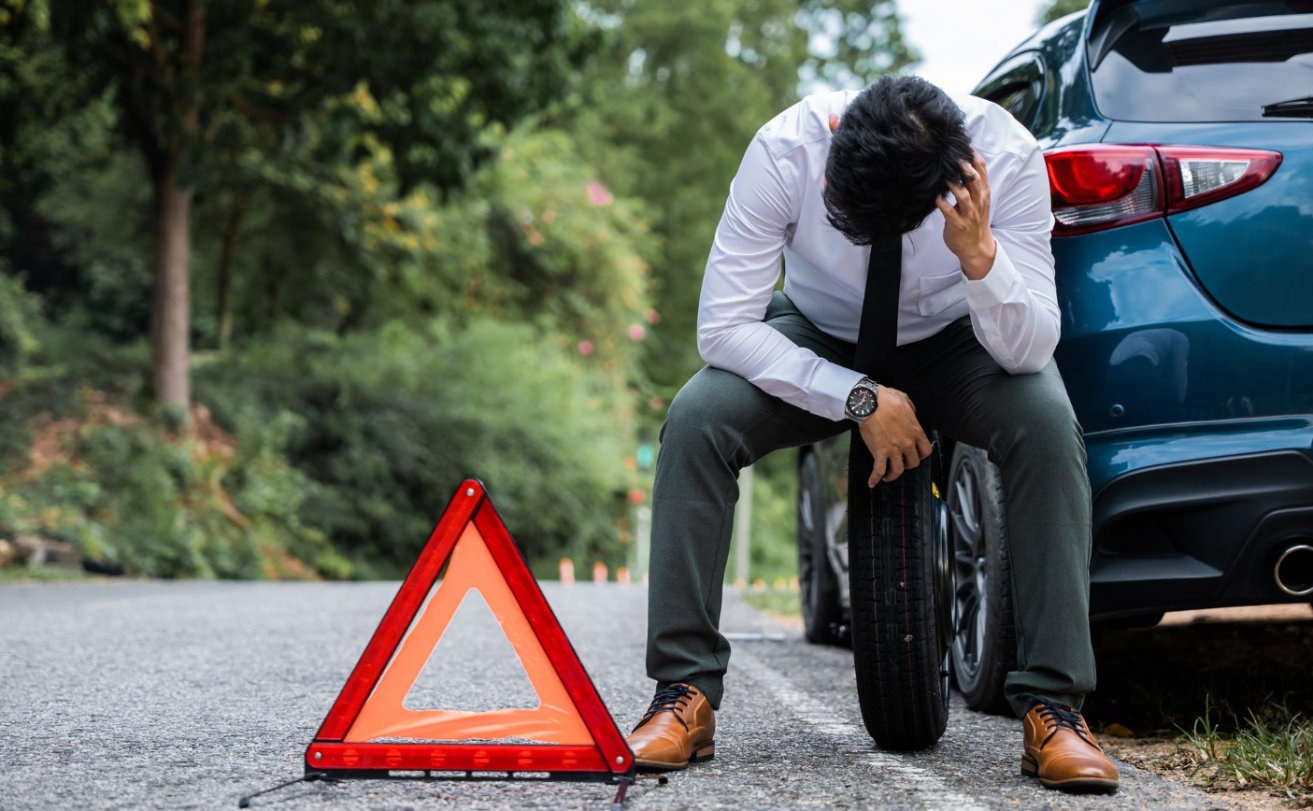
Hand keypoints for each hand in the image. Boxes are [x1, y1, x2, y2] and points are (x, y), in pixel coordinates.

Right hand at [857, 386, 932, 485]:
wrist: (869, 403)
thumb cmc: (885, 399)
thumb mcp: (905, 399)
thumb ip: (911, 409)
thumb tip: (911, 412)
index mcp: (915, 431)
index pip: (926, 450)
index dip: (921, 455)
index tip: (917, 456)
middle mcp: (907, 443)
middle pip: (913, 462)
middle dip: (908, 465)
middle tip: (902, 464)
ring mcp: (893, 450)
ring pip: (898, 470)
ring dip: (894, 475)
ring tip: (888, 476)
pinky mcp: (879, 453)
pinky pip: (879, 470)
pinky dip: (875, 478)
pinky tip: (872, 482)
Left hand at [936, 151, 995, 280]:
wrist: (977, 247)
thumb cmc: (974, 221)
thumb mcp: (979, 201)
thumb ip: (973, 184)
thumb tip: (963, 164)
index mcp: (983, 193)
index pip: (982, 171)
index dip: (974, 157)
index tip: (964, 146)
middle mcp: (978, 201)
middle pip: (974, 180)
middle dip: (964, 167)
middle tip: (953, 155)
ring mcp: (968, 213)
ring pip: (963, 195)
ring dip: (953, 184)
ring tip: (943, 174)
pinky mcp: (958, 224)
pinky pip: (949, 212)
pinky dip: (942, 203)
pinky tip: (935, 196)